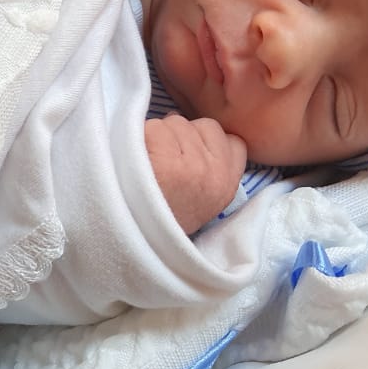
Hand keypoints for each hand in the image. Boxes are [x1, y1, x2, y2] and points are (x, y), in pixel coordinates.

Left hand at [144, 115, 247, 235]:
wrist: (133, 246)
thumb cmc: (161, 220)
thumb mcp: (201, 203)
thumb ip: (210, 172)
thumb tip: (196, 136)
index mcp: (226, 186)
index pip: (234, 142)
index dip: (207, 138)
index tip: (188, 149)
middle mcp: (215, 174)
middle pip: (199, 125)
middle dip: (179, 133)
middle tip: (161, 159)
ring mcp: (191, 166)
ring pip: (174, 122)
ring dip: (157, 135)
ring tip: (146, 162)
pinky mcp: (165, 161)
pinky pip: (153, 128)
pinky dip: (140, 137)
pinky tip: (135, 160)